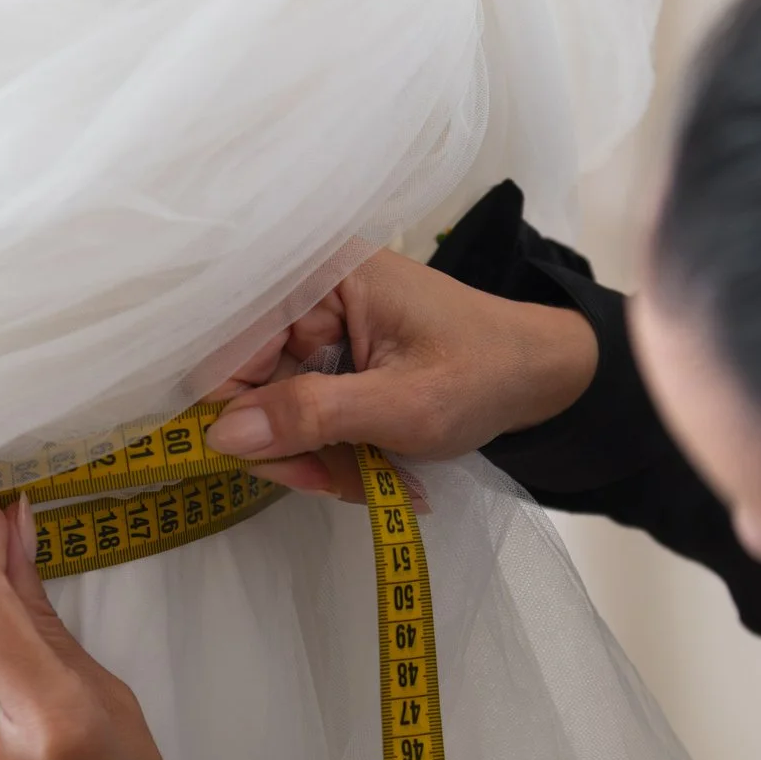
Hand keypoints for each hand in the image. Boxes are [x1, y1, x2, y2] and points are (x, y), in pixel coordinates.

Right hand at [204, 250, 596, 499]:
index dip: (244, 412)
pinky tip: (376, 468)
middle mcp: (309, 294)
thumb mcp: (401, 406)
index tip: (287, 462)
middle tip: (338, 482)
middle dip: (293, 447)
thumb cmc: (483, 375)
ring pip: (276, 414)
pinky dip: (333, 454)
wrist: (539, 376)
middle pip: (250, 387)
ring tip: (375, 479)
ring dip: (318, 460)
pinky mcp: (331, 362)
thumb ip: (311, 416)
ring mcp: (319, 331)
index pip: (233, 345)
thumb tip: (221, 436)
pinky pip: (304, 418)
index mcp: (321, 276)